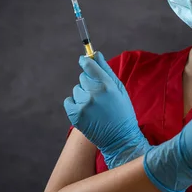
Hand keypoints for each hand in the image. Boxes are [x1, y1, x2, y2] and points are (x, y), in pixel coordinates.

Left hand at [63, 52, 150, 168]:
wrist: (120, 137)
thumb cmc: (122, 111)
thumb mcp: (119, 89)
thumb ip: (106, 70)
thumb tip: (95, 54)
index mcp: (107, 85)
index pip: (89, 65)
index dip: (85, 61)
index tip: (83, 60)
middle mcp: (94, 93)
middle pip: (82, 77)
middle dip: (88, 82)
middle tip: (98, 94)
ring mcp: (84, 105)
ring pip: (76, 90)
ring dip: (83, 94)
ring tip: (94, 106)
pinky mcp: (76, 115)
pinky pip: (69, 101)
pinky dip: (75, 104)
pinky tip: (86, 110)